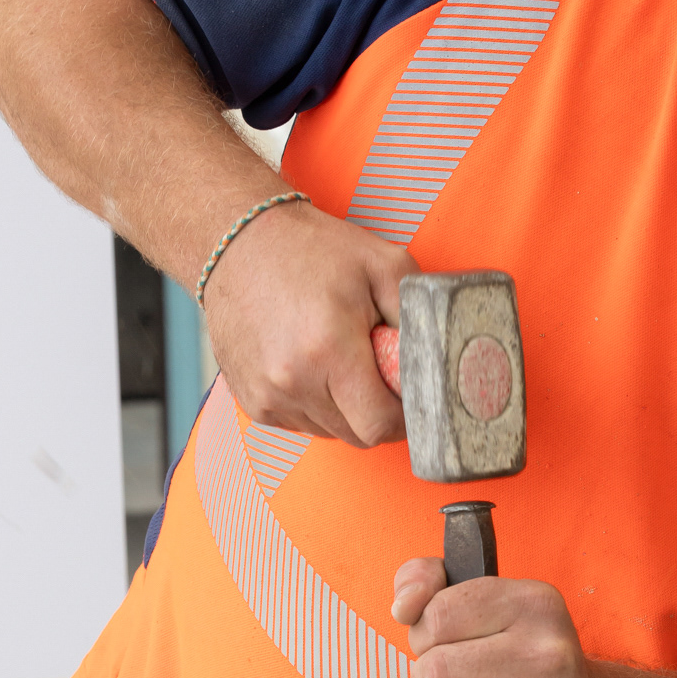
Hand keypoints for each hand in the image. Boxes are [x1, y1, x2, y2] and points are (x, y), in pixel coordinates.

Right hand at [203, 202, 413, 443]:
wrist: (239, 242)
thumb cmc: (313, 249)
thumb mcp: (384, 264)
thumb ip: (418, 317)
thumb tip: (436, 363)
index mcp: (329, 350)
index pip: (379, 425)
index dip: (403, 417)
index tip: (406, 394)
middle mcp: (292, 381)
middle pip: (357, 435)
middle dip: (376, 411)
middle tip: (377, 370)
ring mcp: (267, 396)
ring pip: (329, 432)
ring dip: (345, 409)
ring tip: (340, 360)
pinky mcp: (252, 401)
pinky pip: (301, 423)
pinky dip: (316, 405)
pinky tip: (313, 365)